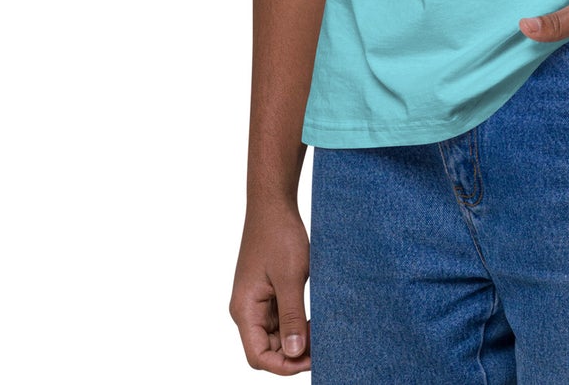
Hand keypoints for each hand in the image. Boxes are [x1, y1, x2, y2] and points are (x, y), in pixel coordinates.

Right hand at [229, 198, 311, 375]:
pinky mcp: (267, 292)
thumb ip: (292, 317)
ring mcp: (256, 301)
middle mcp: (246, 309)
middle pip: (267, 349)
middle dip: (293, 352)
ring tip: (321, 331)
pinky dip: (296, 322)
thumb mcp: (290, 278)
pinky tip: (314, 318)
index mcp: (245, 310)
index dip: (284, 365)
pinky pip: (280, 318)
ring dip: (296, 337)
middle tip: (323, 344)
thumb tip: (294, 353)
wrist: (273, 204)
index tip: (312, 359)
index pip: (258, 356)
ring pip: (275, 335)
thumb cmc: (279, 236)